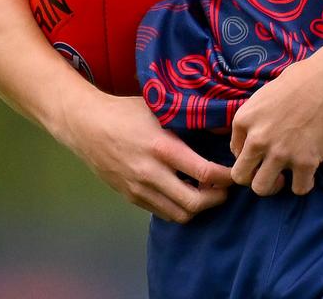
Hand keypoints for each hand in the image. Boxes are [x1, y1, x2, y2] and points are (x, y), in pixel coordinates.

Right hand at [62, 91, 233, 221]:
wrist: (87, 126)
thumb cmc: (126, 112)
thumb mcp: (159, 109)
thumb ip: (187, 121)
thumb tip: (221, 127)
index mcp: (162, 147)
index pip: (204, 172)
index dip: (225, 177)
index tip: (234, 173)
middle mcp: (151, 173)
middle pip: (194, 202)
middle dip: (216, 198)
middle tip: (225, 188)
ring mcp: (139, 189)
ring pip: (179, 214)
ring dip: (198, 207)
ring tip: (207, 191)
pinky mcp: (131, 197)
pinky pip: (162, 212)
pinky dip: (179, 208)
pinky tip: (185, 192)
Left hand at [229, 51, 322, 196]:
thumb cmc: (298, 81)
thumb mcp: (263, 95)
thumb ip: (252, 120)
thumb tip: (248, 140)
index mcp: (244, 120)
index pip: (235, 152)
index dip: (249, 154)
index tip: (263, 151)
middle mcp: (257, 139)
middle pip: (241, 177)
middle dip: (253, 176)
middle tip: (268, 170)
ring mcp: (280, 153)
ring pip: (262, 188)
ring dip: (273, 185)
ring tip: (284, 175)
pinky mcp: (305, 162)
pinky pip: (298, 189)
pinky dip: (303, 184)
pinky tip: (307, 173)